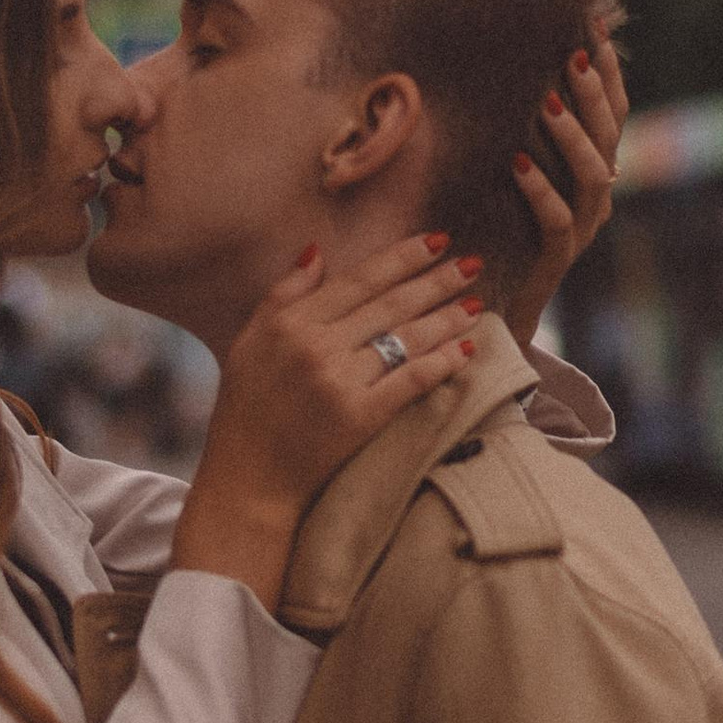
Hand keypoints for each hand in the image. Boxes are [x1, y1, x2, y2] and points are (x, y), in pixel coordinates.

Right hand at [176, 236, 479, 604]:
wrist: (248, 481)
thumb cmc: (246, 411)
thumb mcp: (249, 342)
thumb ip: (283, 294)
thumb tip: (317, 251)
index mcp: (291, 323)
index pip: (360, 280)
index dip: (403, 257)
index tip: (437, 241)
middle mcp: (317, 347)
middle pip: (391, 305)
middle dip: (436, 281)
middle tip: (472, 264)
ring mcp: (340, 382)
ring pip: (406, 339)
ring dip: (447, 318)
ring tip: (477, 304)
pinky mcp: (359, 418)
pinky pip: (411, 380)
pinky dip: (442, 363)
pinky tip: (467, 349)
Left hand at [496, 20, 629, 351]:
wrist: (495, 304)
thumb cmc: (500, 228)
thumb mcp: (515, 169)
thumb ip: (524, 127)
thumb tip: (513, 67)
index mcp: (596, 171)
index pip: (615, 113)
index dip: (608, 72)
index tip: (591, 27)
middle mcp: (598, 197)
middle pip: (610, 137)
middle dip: (595, 93)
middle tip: (574, 55)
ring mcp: (583, 229)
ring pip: (594, 176)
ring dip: (572, 136)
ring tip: (549, 103)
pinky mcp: (557, 259)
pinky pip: (558, 221)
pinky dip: (540, 189)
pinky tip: (517, 162)